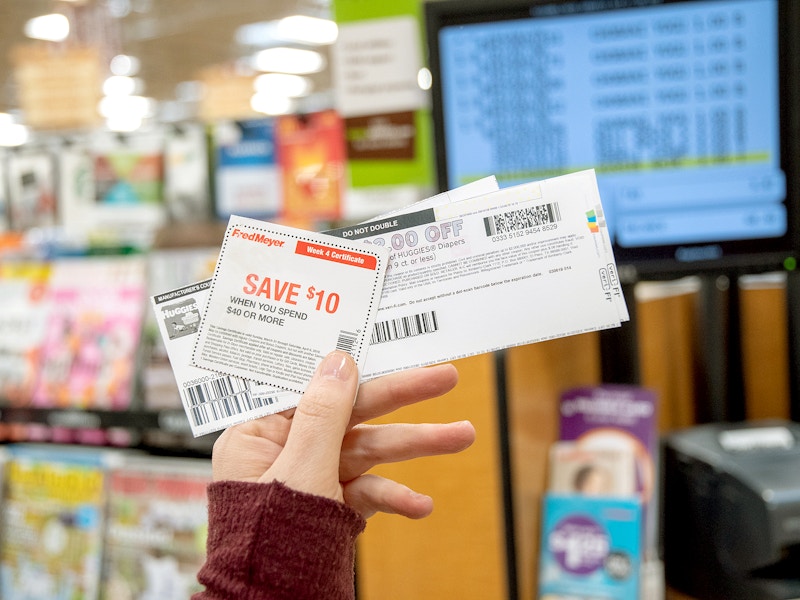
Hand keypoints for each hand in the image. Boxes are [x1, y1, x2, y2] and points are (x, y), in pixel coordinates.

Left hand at [211, 350, 475, 518]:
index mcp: (259, 434)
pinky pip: (367, 491)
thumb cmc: (265, 544)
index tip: (388, 347)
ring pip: (368, 451)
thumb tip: (339, 362)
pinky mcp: (331, 506)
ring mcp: (312, 479)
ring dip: (415, 447)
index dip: (352, 366)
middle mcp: (286, 451)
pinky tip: (419, 504)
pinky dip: (393, 496)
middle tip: (445, 378)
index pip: (311, 386)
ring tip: (462, 437)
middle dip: (402, 400)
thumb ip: (323, 414)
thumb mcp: (300, 470)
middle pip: (350, 413)